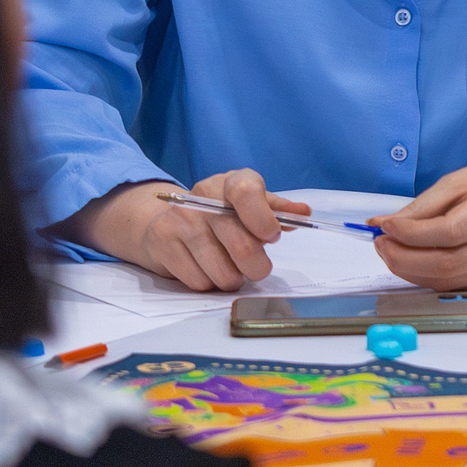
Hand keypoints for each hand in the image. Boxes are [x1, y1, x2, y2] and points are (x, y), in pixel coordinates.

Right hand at [75, 169, 311, 290]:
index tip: (272, 237)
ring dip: (233, 279)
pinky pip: (199, 282)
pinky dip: (210, 284)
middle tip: (258, 267)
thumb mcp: (252, 205)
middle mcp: (202, 197)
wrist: (171, 221)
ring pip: (222, 272)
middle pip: (241, 245)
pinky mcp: (163, 242)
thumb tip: (304, 212)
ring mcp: (180, 219)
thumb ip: (278, 210)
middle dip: (258, 267)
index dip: (263, 219)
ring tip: (230, 268)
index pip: (247, 192)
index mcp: (230, 182)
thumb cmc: (223, 215)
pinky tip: (207, 270)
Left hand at [370, 154, 466, 290]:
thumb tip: (383, 223)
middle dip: (404, 258)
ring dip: (412, 271)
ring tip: (391, 253)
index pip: (450, 230)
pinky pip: (459, 285)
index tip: (384, 224)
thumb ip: (427, 202)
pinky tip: (414, 263)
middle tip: (380, 244)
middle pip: (448, 262)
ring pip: (450, 280)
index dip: (411, 232)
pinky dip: (429, 278)